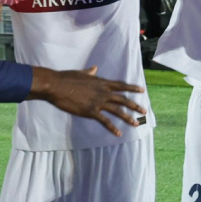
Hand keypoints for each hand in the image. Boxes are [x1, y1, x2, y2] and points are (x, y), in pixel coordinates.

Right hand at [29, 66, 145, 136]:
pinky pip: (105, 121)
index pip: (121, 86)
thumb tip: (95, 68)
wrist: (56, 85)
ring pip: (117, 111)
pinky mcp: (90, 111)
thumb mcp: (81, 73)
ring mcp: (98, 102)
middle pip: (123, 99)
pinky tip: (119, 133)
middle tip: (144, 111)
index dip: (132, 88)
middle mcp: (103, 92)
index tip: (142, 90)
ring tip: (136, 124)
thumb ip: (90, 72)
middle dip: (135, 106)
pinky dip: (112, 128)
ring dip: (128, 118)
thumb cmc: (66, 78)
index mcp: (101, 82)